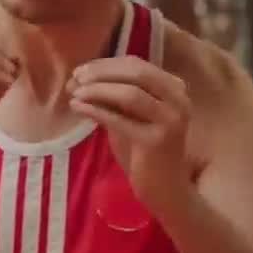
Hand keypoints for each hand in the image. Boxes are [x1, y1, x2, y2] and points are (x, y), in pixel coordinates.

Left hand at [66, 56, 192, 207]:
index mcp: (173, 88)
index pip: (136, 64)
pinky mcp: (157, 141)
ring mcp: (171, 120)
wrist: (164, 188)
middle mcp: (178, 100)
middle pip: (136, 73)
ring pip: (130, 94)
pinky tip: (78, 108)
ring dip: (98, 90)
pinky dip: (96, 110)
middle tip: (75, 78)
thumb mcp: (129, 116)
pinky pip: (121, 119)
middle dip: (101, 72)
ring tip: (74, 93)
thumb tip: (78, 79)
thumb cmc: (143, 151)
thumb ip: (111, 97)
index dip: (105, 64)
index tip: (80, 70)